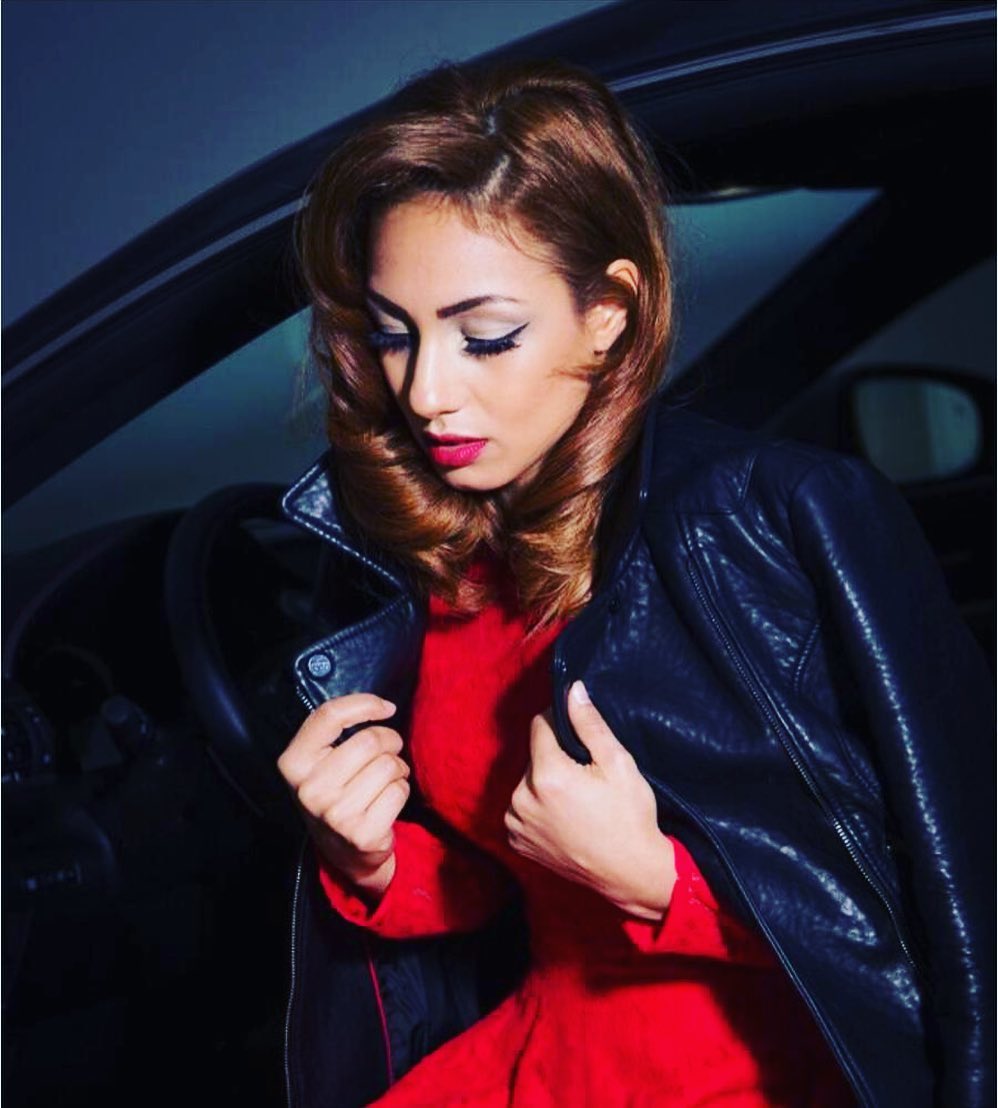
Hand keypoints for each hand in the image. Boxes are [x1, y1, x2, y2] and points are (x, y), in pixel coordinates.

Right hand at [277, 692, 408, 899]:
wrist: (342, 852)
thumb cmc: (335, 792)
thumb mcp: (319, 760)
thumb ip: (336, 730)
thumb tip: (384, 707)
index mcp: (293, 763)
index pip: (329, 715)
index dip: (365, 704)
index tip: (386, 708)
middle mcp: (310, 789)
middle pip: (370, 740)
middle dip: (390, 741)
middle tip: (388, 752)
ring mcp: (335, 814)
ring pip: (389, 765)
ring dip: (397, 768)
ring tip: (385, 780)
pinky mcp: (362, 834)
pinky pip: (399, 790)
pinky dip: (401, 790)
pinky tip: (387, 800)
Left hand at [504, 681, 675, 920]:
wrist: (631, 873)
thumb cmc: (630, 816)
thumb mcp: (618, 763)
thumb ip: (589, 724)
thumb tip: (572, 690)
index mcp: (546, 775)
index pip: (540, 725)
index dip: (561, 722)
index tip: (580, 733)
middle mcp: (522, 799)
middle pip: (534, 755)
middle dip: (556, 756)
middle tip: (587, 774)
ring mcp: (517, 823)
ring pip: (528, 782)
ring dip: (546, 781)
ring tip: (579, 799)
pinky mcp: (518, 842)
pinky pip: (523, 808)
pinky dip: (539, 807)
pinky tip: (566, 816)